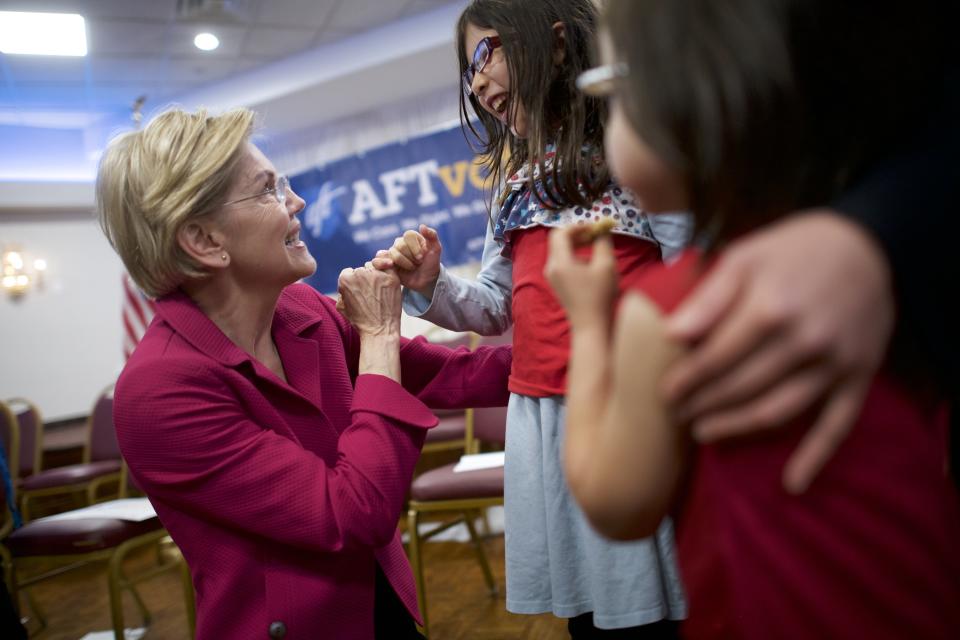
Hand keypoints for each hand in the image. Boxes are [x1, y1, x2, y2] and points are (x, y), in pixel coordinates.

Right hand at [336, 265, 401, 337]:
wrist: (380, 331)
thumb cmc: (361, 321)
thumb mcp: (341, 306)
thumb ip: (340, 291)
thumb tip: (343, 283)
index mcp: (345, 279)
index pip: (349, 272)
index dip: (354, 282)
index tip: (360, 292)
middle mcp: (359, 273)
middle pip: (362, 269)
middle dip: (365, 278)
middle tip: (370, 294)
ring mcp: (376, 274)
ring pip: (375, 267)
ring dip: (377, 274)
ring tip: (379, 291)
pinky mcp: (391, 276)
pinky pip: (389, 266)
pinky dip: (388, 270)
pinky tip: (388, 282)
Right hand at [370, 224, 442, 297]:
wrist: (426, 281)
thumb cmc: (431, 264)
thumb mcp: (436, 250)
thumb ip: (432, 236)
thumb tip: (422, 226)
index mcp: (411, 238)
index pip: (408, 235)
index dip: (415, 247)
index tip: (422, 257)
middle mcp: (399, 244)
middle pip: (399, 245)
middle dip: (411, 257)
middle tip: (418, 264)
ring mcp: (392, 254)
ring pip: (391, 254)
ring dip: (404, 263)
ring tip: (411, 268)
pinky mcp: (386, 265)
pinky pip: (376, 261)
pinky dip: (381, 263)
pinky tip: (391, 266)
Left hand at [544, 225, 617, 329]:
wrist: (591, 325)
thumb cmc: (599, 295)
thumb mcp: (605, 265)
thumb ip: (603, 243)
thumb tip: (602, 230)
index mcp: (560, 262)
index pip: (561, 233)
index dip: (577, 226)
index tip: (594, 228)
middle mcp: (551, 268)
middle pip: (558, 241)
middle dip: (576, 235)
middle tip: (594, 236)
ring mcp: (552, 277)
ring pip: (561, 252)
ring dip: (577, 246)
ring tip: (596, 250)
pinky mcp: (557, 284)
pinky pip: (563, 263)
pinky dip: (575, 257)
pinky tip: (591, 266)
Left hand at [662, 211, 893, 492]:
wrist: (868, 244)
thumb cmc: (794, 249)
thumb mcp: (746, 256)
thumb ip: (709, 297)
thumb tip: (670, 334)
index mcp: (770, 308)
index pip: (715, 357)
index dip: (686, 379)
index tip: (663, 393)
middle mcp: (804, 340)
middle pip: (741, 387)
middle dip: (702, 404)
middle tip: (676, 416)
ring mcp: (834, 363)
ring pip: (777, 410)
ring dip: (736, 427)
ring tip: (703, 433)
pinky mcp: (859, 377)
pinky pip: (838, 425)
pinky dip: (816, 456)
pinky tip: (792, 482)